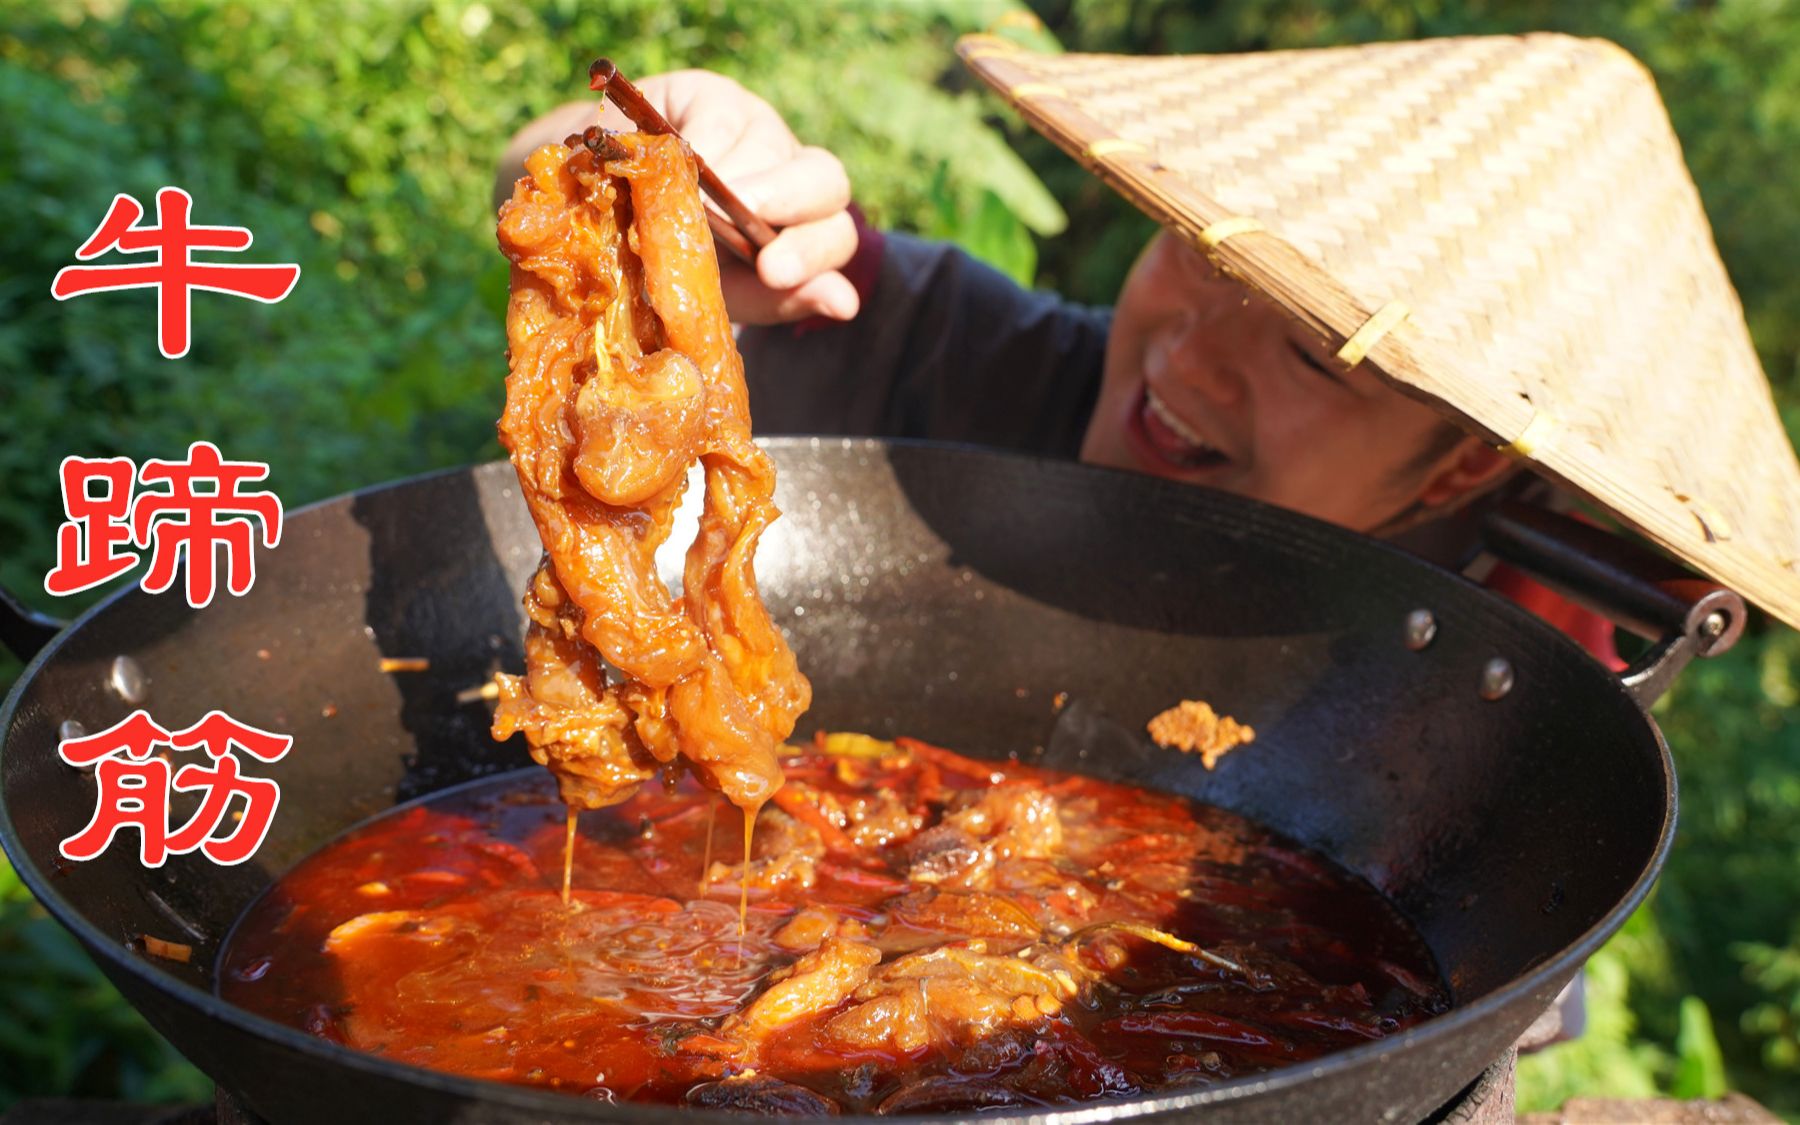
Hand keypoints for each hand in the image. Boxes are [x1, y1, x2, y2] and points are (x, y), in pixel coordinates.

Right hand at [497, 71, 859, 324]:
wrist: (598, 214)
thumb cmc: (671, 262)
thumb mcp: (723, 294)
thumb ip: (780, 299)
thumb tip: (845, 304)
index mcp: (804, 228)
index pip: (836, 235)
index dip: (813, 253)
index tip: (773, 272)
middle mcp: (793, 173)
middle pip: (825, 177)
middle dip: (786, 200)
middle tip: (737, 216)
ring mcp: (759, 128)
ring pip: (768, 146)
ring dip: (727, 179)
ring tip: (686, 203)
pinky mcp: (716, 96)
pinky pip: (720, 119)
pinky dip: (694, 148)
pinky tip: (665, 165)